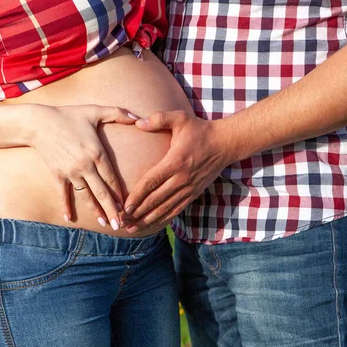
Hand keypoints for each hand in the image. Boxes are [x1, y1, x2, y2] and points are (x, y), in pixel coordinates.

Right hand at [30, 104, 138, 228]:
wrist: (38, 123)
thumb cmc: (68, 115)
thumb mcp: (94, 111)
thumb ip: (118, 113)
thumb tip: (139, 116)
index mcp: (96, 152)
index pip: (112, 178)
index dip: (120, 194)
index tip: (128, 206)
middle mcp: (85, 166)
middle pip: (102, 192)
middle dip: (111, 210)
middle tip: (120, 225)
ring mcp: (70, 172)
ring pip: (86, 196)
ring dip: (95, 211)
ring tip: (104, 223)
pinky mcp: (57, 174)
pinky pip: (63, 194)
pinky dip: (65, 206)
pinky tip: (68, 219)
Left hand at [121, 111, 235, 232]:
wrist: (225, 143)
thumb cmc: (199, 130)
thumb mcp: (180, 118)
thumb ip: (159, 119)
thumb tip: (138, 123)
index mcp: (175, 162)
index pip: (151, 182)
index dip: (137, 196)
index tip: (124, 207)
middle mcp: (181, 179)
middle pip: (155, 200)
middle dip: (137, 213)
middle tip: (121, 221)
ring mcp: (188, 188)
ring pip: (165, 208)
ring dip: (147, 219)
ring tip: (132, 228)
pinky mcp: (193, 193)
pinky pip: (176, 209)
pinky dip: (163, 218)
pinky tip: (151, 224)